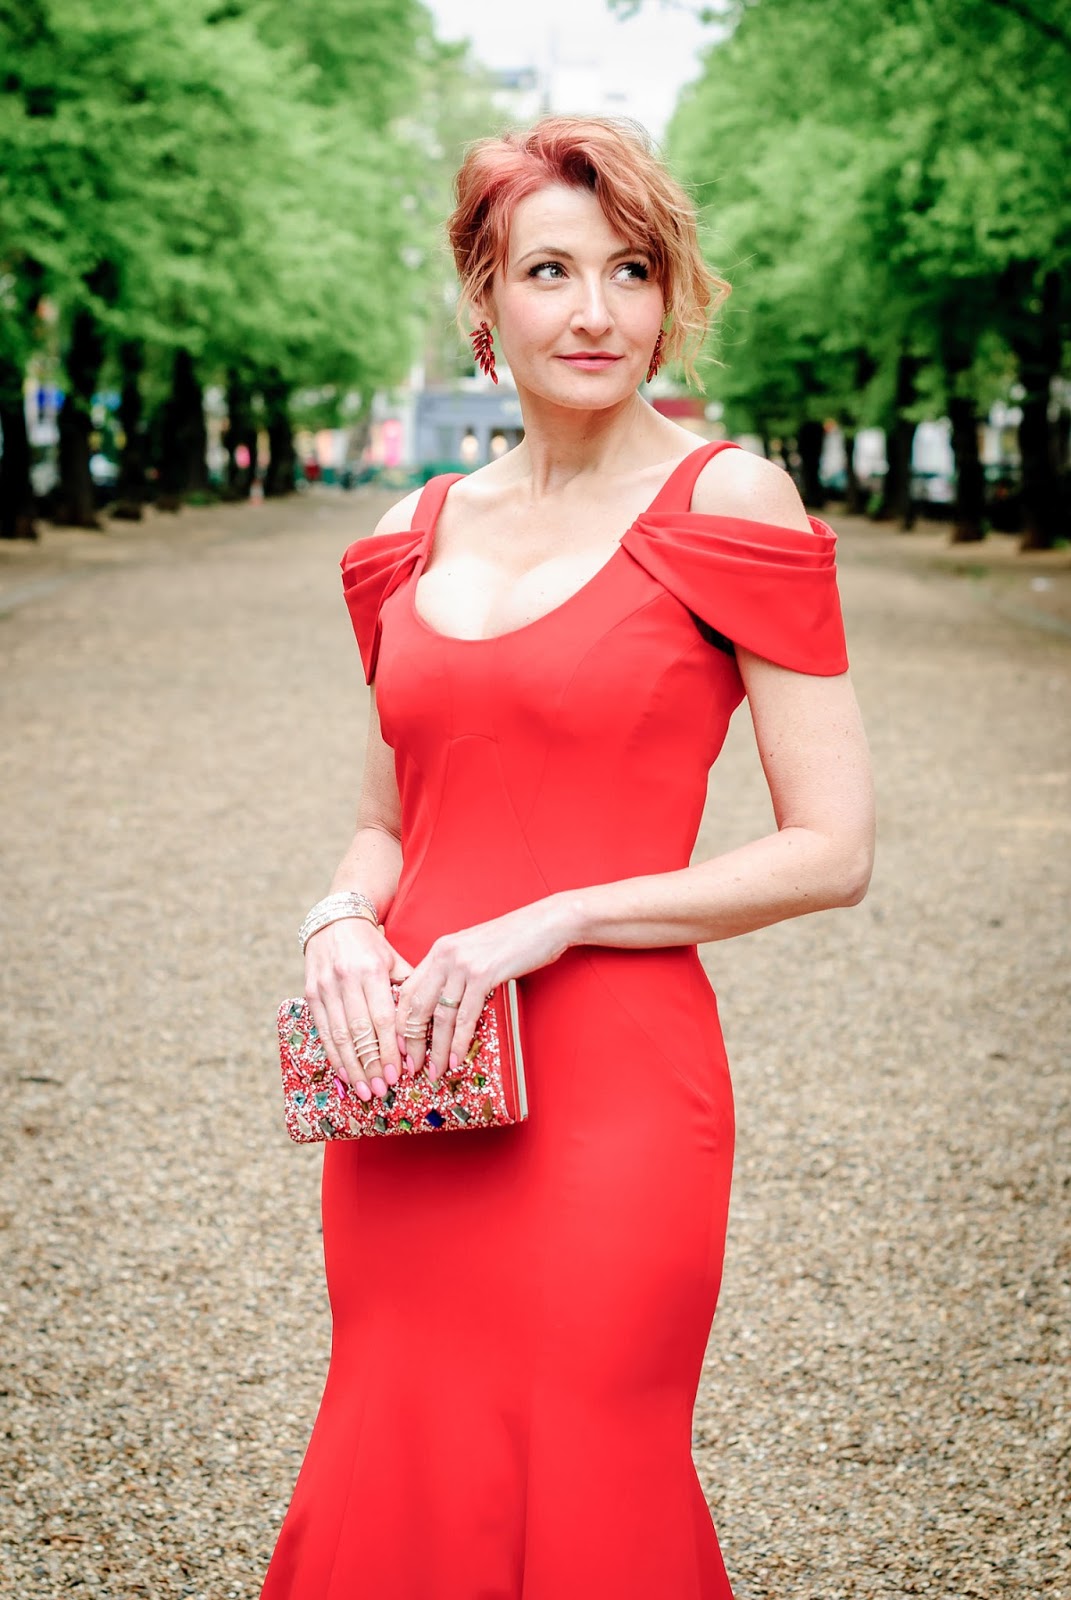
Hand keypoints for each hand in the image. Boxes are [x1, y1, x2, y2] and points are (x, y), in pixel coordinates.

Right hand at [304, 918, 412, 1099]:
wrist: (335, 921)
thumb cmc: (372, 945)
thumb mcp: (394, 959)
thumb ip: (408, 989)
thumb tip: (426, 1025)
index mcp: (372, 970)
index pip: (382, 1018)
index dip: (389, 1050)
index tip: (399, 1074)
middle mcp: (346, 979)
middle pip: (360, 1031)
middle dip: (371, 1064)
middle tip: (382, 1090)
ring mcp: (325, 987)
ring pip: (339, 1035)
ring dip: (353, 1067)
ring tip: (365, 1091)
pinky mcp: (310, 993)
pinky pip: (322, 1030)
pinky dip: (333, 1055)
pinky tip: (344, 1075)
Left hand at [394, 896, 573, 1080]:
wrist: (547, 922)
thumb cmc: (516, 938)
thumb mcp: (475, 950)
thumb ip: (456, 971)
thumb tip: (446, 1003)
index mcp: (440, 950)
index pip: (408, 991)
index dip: (401, 1022)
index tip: (401, 1046)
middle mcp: (445, 955)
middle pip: (417, 1007)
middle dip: (412, 1042)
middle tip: (413, 1066)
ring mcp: (463, 965)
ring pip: (441, 1016)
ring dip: (436, 1050)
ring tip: (435, 1071)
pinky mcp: (483, 975)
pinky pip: (466, 1016)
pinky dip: (459, 1042)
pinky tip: (456, 1058)